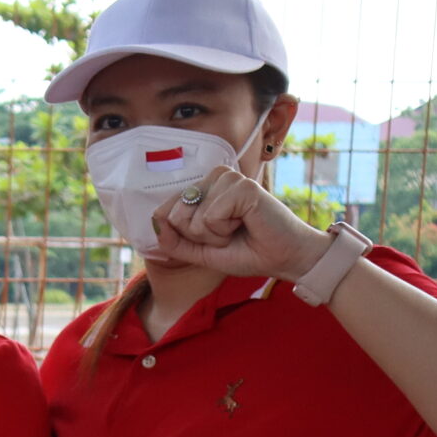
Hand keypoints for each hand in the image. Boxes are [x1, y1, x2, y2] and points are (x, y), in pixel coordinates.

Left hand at [148, 167, 327, 281]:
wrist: (281, 258)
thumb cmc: (245, 251)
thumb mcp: (199, 251)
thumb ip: (173, 240)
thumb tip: (154, 221)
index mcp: (203, 188)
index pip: (165, 212)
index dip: (185, 236)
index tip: (213, 238)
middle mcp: (215, 178)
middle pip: (176, 215)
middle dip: (200, 237)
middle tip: (228, 235)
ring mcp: (229, 179)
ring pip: (193, 218)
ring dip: (214, 236)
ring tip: (238, 229)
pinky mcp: (243, 186)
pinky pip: (211, 217)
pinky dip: (225, 231)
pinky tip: (246, 223)